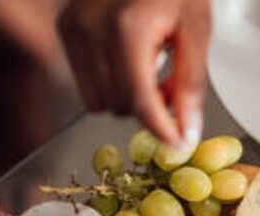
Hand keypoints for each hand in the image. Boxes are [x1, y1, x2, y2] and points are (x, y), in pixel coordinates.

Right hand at [58, 0, 210, 146]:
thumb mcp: (194, 28)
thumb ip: (189, 84)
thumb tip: (187, 132)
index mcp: (130, 28)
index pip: (141, 101)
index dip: (161, 129)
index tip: (176, 144)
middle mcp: (94, 29)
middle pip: (121, 105)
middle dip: (148, 106)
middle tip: (168, 85)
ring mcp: (74, 30)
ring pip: (100, 101)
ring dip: (127, 97)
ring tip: (146, 67)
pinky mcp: (65, 30)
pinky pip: (86, 85)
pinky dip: (108, 83)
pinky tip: (124, 59)